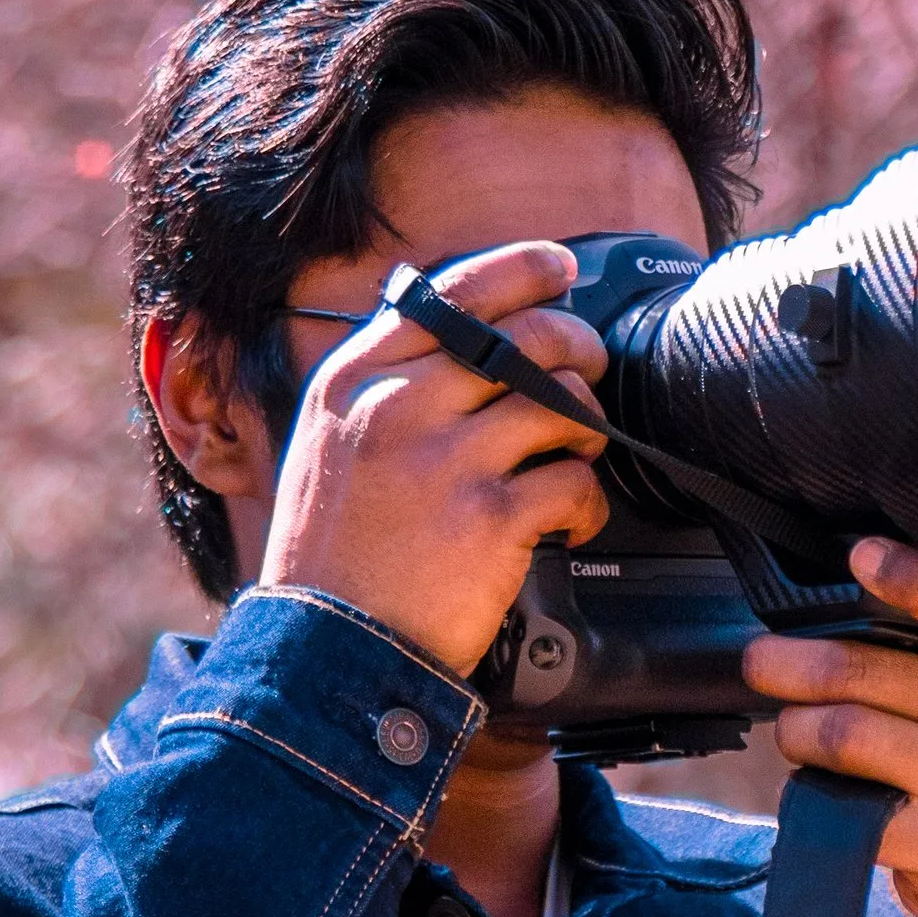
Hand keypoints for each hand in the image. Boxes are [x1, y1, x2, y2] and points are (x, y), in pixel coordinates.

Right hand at [258, 241, 609, 679]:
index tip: (561, 268)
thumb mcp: (329, 443)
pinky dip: (587, 504)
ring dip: (589, 428)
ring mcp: (446, 459)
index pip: (455, 292)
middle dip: (581, 348)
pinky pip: (576, 483)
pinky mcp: (490, 518)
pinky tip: (570, 524)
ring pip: (564, 404)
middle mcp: (400, 405)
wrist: (325, 648)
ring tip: (576, 455)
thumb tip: (465, 335)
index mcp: (358, 379)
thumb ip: (386, 384)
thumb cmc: (331, 554)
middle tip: (591, 371)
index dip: (524, 269)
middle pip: (529, 337)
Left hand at [741, 540, 917, 916]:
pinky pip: (849, 809)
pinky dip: (815, 797)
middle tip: (760, 664)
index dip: (914, 577)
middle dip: (791, 666)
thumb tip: (815, 619)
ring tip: (795, 733)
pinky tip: (821, 792)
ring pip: (845, 735)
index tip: (861, 554)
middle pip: (865, 672)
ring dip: (796, 732)